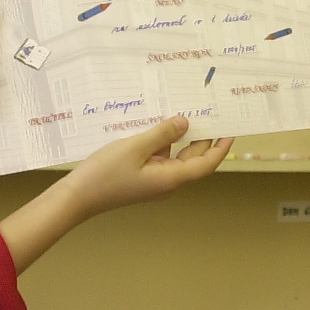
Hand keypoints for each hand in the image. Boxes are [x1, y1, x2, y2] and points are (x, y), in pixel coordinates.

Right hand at [0, 118, 232, 271]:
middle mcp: (167, 181)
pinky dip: (163, 142)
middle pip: (193, 158)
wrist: (78, 197)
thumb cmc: (105, 174)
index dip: (221, 147)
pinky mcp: (142, 177)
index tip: (231, 130)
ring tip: (185, 112)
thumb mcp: (134, 147)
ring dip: (181, 137)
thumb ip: (162, 134)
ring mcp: (154, 180)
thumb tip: (185, 123)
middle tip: (209, 112)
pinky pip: (160, 157)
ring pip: (176, 156)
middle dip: (203, 137)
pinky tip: (158, 125)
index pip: (206, 163)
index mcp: (171, 178)